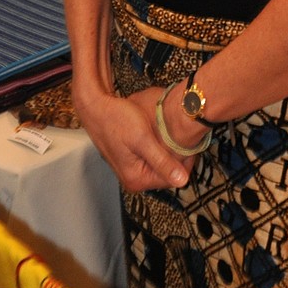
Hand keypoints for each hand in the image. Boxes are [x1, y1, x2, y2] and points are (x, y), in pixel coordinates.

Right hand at [72, 78, 193, 192]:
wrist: (95, 106)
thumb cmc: (116, 119)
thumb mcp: (143, 139)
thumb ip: (162, 161)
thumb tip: (182, 181)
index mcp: (136, 179)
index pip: (173, 178)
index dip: (185, 161)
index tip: (192, 143)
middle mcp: (133, 178)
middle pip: (166, 172)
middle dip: (176, 155)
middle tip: (183, 136)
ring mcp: (131, 169)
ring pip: (160, 163)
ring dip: (168, 150)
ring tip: (173, 133)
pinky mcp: (130, 158)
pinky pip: (152, 157)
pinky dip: (159, 146)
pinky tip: (161, 133)